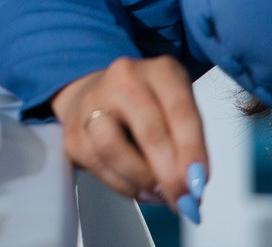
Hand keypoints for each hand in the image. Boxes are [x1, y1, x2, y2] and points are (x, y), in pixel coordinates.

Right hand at [52, 57, 210, 219]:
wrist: (98, 94)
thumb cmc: (150, 108)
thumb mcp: (178, 112)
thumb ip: (189, 146)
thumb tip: (193, 187)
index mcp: (160, 71)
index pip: (180, 110)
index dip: (192, 151)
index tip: (198, 184)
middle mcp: (124, 77)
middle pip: (148, 130)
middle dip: (169, 174)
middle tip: (183, 200)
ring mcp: (92, 101)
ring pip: (112, 148)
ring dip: (141, 180)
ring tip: (157, 193)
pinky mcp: (72, 130)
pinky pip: (96, 165)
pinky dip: (122, 185)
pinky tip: (139, 188)